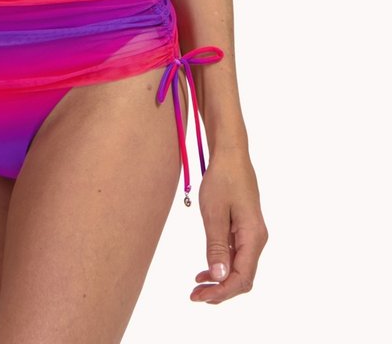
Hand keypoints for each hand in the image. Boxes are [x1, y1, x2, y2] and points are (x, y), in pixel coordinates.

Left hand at [191, 149, 267, 303]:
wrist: (230, 155)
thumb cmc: (222, 179)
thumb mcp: (214, 212)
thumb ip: (216, 246)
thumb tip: (219, 278)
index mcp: (253, 236)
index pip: (241, 277)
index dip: (221, 292)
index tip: (199, 296)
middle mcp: (256, 239)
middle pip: (243, 277)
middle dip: (221, 290)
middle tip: (195, 295)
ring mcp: (252, 234)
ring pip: (240, 268)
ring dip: (220, 280)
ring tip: (198, 286)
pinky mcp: (244, 229)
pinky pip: (236, 256)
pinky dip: (222, 267)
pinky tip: (206, 270)